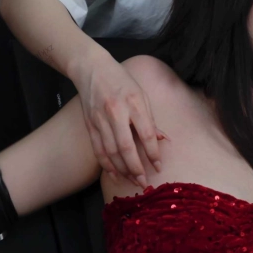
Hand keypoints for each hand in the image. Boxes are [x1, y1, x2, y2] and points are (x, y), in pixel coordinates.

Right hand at [73, 53, 167, 187]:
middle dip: (136, 168)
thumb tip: (162, 140)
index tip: (159, 166)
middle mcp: (116, 113)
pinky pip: (98, 149)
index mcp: (134, 104)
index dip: (153, 152)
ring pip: (111, 152)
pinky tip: (114, 174)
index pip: (146, 133)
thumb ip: (150, 119)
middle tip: (144, 183)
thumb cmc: (122, 81)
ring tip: (132, 181)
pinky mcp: (89, 124)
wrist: (92, 69)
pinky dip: (106, 164)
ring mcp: (100, 120)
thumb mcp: (142, 95)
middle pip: (126, 147)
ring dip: (122, 170)